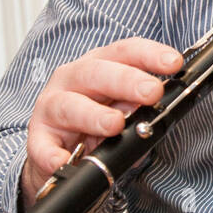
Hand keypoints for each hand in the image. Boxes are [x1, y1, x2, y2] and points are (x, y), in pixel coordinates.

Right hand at [21, 38, 182, 209]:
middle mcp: (72, 80)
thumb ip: (141, 108)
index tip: (174, 63)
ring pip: (69, 105)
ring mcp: (52, 108)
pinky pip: (42, 147)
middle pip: (97, 72)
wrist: (61, 156)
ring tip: (114, 125)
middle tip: (151, 92)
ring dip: (94, 114)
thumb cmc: (96, 126)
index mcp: (99, 66)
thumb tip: (160, 107)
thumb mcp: (124, 111)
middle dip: (127, 80)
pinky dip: (52, 154)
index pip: (125, 52)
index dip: (150, 54)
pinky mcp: (38, 139)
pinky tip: (63, 160)